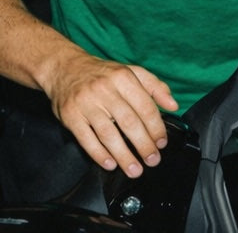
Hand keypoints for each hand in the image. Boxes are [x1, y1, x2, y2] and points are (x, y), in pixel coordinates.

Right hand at [40, 49, 178, 176]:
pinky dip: (99, 155)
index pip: (145, 106)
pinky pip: (86, 139)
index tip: (161, 143)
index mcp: (121, 77)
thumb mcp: (130, 71)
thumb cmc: (101, 74)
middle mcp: (104, 89)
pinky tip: (110, 164)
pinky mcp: (70, 115)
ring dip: (124, 156)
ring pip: (108, 134)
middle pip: (129, 122)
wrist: (64, 67)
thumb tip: (172, 104)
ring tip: (135, 170)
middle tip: (152, 160)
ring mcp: (86, 102)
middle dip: (144, 146)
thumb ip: (154, 86)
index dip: (156, 128)